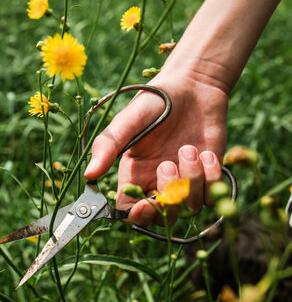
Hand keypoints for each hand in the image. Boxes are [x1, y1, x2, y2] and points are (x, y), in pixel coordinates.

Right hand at [84, 66, 227, 225]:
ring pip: (190, 206)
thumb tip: (89, 174)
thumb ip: (108, 146)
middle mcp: (157, 182)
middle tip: (168, 164)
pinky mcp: (208, 175)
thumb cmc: (155, 101)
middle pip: (162, 216)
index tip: (146, 203)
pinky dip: (211, 176)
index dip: (138, 214)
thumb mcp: (128, 121)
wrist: (194, 86)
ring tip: (190, 149)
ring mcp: (184, 180)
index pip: (130, 211)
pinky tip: (206, 153)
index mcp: (133, 174)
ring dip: (192, 180)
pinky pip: (212, 195)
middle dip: (168, 195)